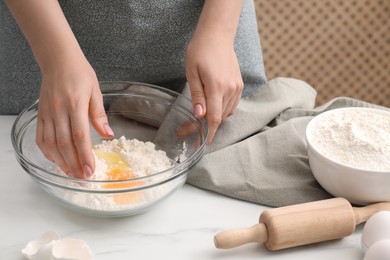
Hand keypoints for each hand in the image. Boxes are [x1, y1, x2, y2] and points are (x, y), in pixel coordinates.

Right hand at [36, 58, 113, 177]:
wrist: (57, 60)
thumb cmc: (79, 73)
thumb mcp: (95, 92)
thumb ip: (99, 115)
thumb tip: (108, 135)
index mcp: (75, 104)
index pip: (80, 136)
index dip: (85, 156)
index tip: (91, 170)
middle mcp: (59, 110)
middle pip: (64, 144)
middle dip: (74, 164)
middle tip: (83, 178)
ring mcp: (47, 113)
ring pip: (51, 144)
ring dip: (61, 162)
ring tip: (71, 174)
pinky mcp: (40, 114)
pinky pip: (41, 137)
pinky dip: (48, 152)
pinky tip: (56, 160)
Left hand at [185, 31, 242, 143]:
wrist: (217, 35)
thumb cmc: (200, 50)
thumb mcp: (192, 72)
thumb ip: (197, 95)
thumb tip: (199, 115)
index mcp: (217, 86)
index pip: (215, 117)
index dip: (209, 133)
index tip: (203, 143)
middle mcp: (230, 89)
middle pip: (220, 117)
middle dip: (206, 126)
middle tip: (188, 130)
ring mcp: (237, 87)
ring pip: (227, 112)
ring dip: (215, 118)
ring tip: (199, 118)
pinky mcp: (239, 84)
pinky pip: (232, 104)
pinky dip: (223, 110)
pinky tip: (213, 107)